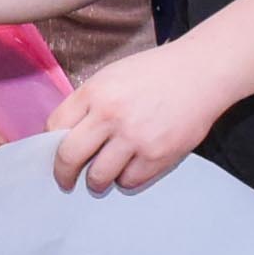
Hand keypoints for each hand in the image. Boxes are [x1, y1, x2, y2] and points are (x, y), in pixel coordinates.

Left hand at [45, 38, 226, 190]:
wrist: (201, 73)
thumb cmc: (156, 73)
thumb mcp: (113, 76)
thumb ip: (89, 103)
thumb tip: (66, 136)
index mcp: (95, 92)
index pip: (55, 127)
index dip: (52, 146)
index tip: (56, 156)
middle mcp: (110, 115)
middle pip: (69, 157)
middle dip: (65, 175)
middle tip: (67, 181)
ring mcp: (134, 137)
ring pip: (99, 176)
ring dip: (97, 181)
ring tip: (102, 177)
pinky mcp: (157, 155)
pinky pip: (129, 181)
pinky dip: (126, 179)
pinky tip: (131, 168)